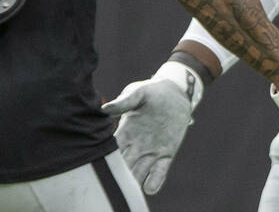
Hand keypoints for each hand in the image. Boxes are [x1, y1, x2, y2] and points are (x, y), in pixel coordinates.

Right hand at [102, 62, 201, 194]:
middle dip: (120, 175)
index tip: (103, 165)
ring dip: (134, 182)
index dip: (107, 159)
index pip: (112, 151)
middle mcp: (136, 146)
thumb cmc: (152, 92)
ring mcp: (151, 152)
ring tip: (131, 187)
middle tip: (116, 181)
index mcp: (125, 133)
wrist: (175, 93)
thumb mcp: (137, 93)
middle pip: (123, 167)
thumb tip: (104, 109)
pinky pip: (159, 173)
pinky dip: (154, 181)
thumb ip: (123, 102)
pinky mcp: (167, 154)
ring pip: (138, 173)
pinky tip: (150, 187)